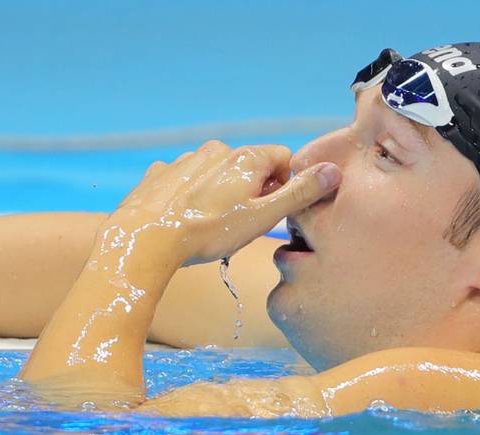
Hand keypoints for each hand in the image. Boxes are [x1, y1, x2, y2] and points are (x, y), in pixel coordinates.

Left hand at [105, 140, 340, 265]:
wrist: (146, 239)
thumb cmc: (207, 233)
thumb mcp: (262, 218)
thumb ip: (299, 194)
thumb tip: (333, 172)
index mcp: (246, 157)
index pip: (284, 159)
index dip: (284, 187)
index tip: (271, 212)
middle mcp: (216, 150)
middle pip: (250, 166)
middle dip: (253, 192)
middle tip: (241, 225)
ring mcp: (185, 160)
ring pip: (216, 174)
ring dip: (221, 194)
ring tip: (210, 226)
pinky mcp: (160, 174)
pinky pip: (185, 181)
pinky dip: (190, 197)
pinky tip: (183, 220)